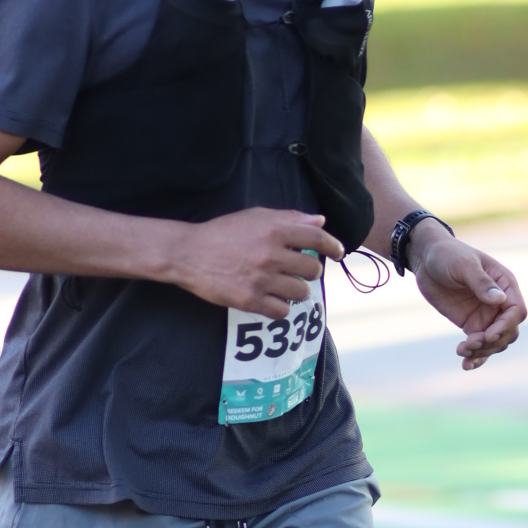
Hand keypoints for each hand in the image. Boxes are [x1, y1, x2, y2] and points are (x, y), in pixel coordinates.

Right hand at [169, 209, 344, 315]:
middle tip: (298, 270)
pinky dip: (281, 307)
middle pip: (312, 270)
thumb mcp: (255, 217)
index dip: (333, 246)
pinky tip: (273, 299)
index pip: (317, 239)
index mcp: (274, 230)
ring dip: (297, 290)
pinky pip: (282, 311)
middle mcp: (271, 255)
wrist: (189, 254)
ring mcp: (261, 280)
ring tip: (284, 286)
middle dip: (309, 271)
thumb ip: (289, 218)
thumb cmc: (223, 232)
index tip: (338, 253)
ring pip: (301, 292)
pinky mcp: (249, 300)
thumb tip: (320, 221)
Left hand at [412, 226, 525, 369]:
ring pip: (496, 342)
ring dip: (482, 351)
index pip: (517, 311)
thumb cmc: (447, 254)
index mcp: (504, 284)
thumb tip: (500, 299)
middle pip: (509, 331)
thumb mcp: (464, 265)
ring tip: (461, 350)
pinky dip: (476, 356)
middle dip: (492, 342)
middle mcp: (499, 302)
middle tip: (469, 343)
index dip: (505, 326)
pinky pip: (480, 345)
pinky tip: (466, 365)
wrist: (425, 258)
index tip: (487, 335)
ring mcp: (486, 315)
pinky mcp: (471, 324)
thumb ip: (481, 283)